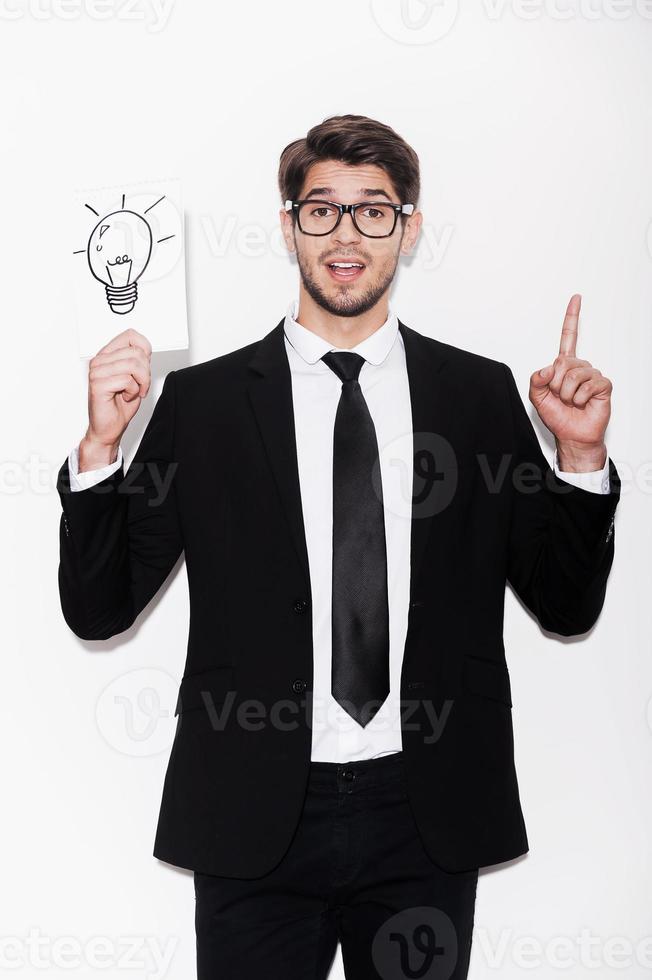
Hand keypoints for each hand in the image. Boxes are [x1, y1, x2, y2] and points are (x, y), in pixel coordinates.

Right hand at [79, 328, 151, 470]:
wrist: (108, 428)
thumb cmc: (119, 405)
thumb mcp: (135, 378)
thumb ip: (138, 361)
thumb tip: (145, 349)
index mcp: (107, 355)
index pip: (131, 335)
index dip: (145, 350)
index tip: (144, 368)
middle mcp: (100, 361)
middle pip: (136, 352)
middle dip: (146, 372)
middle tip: (140, 386)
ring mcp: (97, 371)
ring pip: (133, 365)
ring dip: (141, 382)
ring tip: (133, 392)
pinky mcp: (98, 384)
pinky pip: (127, 380)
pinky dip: (133, 391)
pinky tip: (125, 397)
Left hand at [529, 294, 610, 470]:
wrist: (572, 436)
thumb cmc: (558, 416)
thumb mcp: (537, 398)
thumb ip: (535, 381)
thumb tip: (546, 369)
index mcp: (563, 366)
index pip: (569, 337)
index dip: (572, 317)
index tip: (576, 298)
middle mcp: (579, 367)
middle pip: (562, 362)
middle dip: (555, 383)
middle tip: (560, 396)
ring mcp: (592, 375)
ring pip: (573, 375)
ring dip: (566, 393)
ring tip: (570, 402)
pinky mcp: (602, 386)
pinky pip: (588, 385)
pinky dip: (579, 398)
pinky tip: (582, 403)